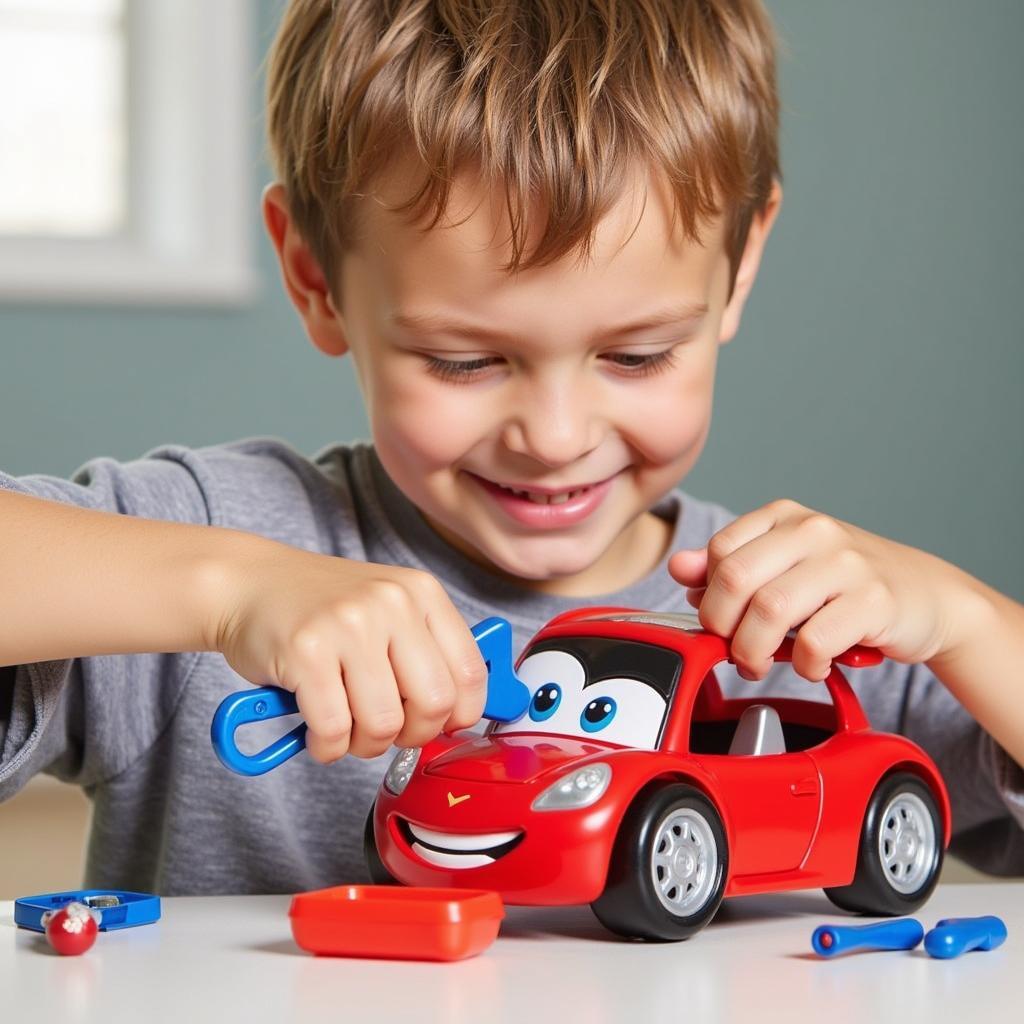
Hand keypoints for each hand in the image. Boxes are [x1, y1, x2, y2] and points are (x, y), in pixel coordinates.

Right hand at [211, 539, 486, 762]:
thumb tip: (460, 715)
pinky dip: (327, 747)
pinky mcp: (306, 652)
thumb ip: (426, 653)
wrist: (250, 583)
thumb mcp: (388, 611)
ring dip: (364, 744)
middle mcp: (392, 602)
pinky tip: (318, 733)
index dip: (458, 716)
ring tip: (346, 728)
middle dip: (411, 736)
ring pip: (383, 723)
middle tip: (386, 731)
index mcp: (422, 593)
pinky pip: (334, 730)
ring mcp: (349, 624)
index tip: (438, 726)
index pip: (470, 673)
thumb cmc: (323, 608)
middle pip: (434, 704)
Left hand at [668, 499, 968, 681]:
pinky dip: (803, 665)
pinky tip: (811, 665)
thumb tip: (680, 567)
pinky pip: (814, 642)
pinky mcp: (875, 601)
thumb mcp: (785, 567)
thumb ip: (730, 566)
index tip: (720, 621)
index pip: (719, 551)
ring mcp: (846, 563)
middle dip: (722, 627)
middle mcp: (813, 531)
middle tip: (734, 651)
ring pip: (769, 610)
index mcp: (784, 516)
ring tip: (762, 663)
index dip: (709, 595)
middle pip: (735, 580)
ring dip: (754, 651)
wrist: (928, 597)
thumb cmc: (847, 584)